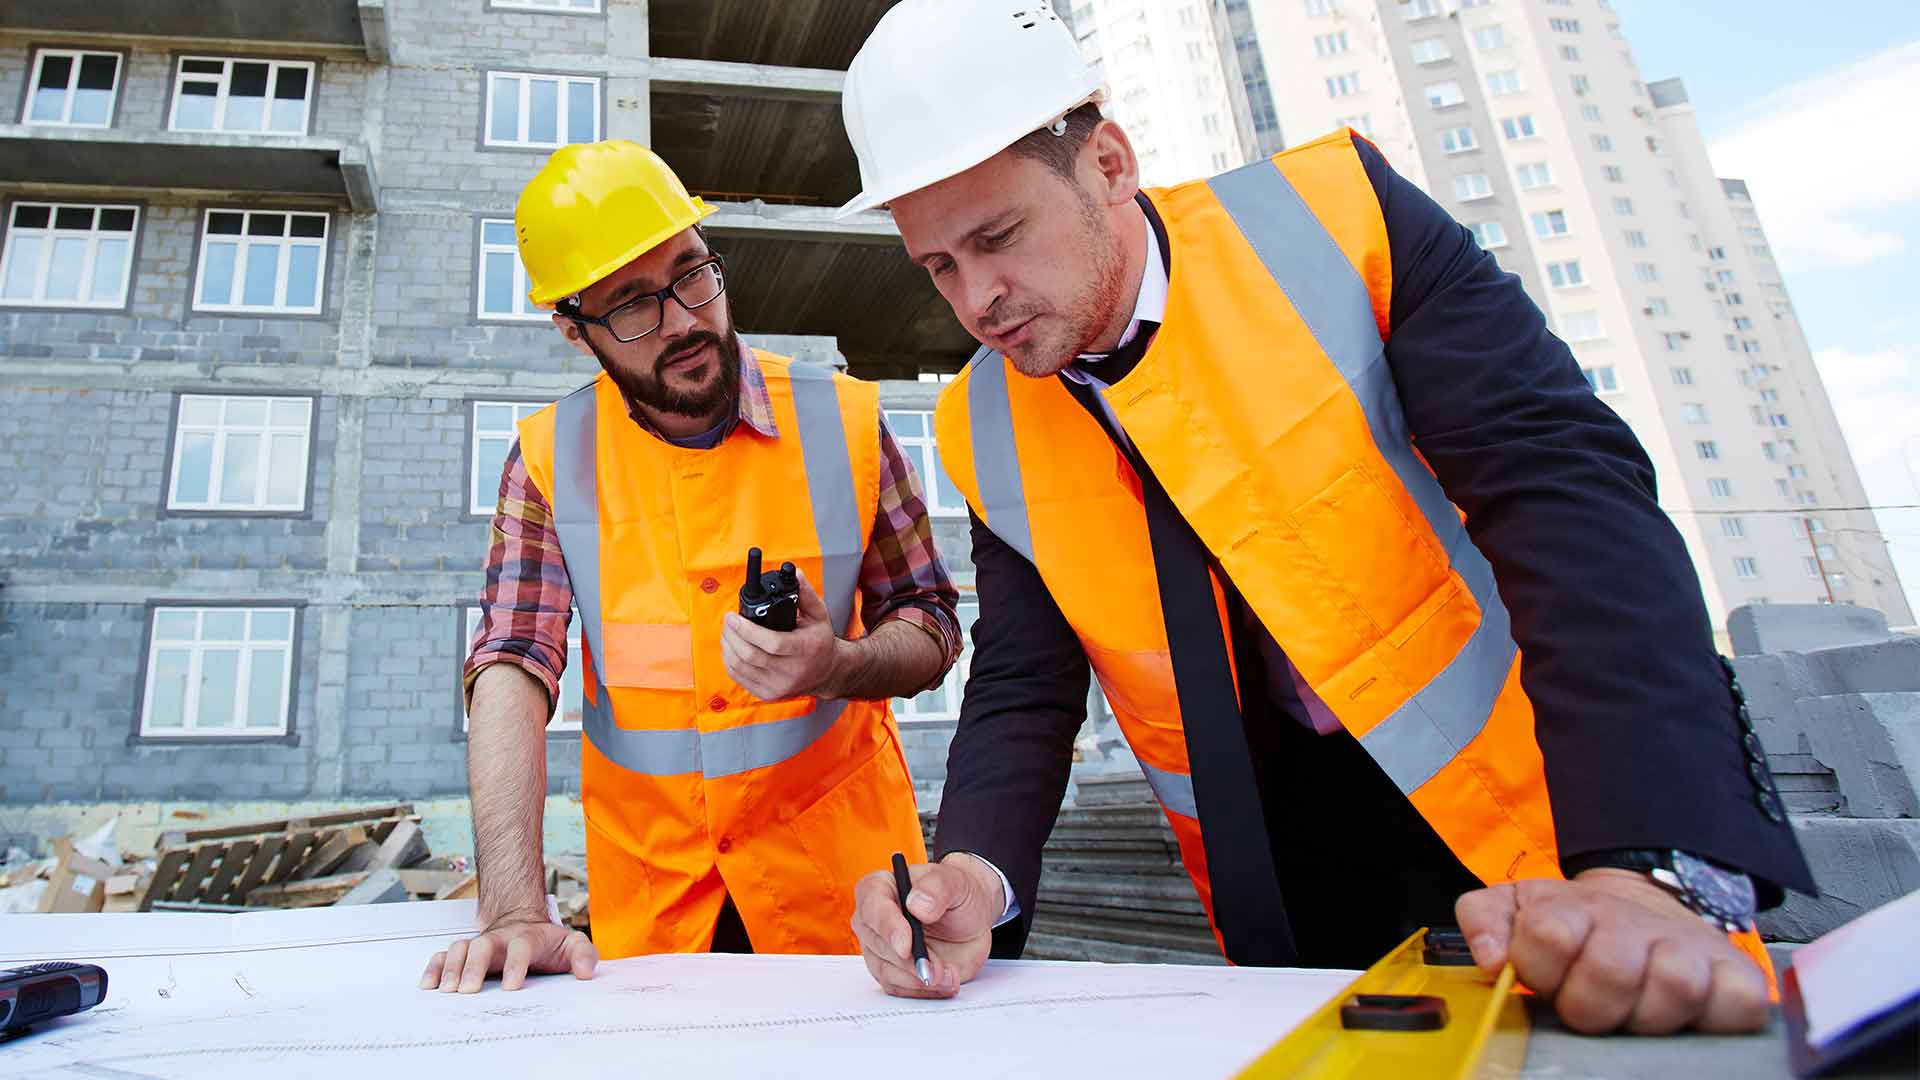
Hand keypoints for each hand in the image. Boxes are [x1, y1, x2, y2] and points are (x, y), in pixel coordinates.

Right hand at [419, 916, 597, 992]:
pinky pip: (445, 956)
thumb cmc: (548, 941)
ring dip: (452, 968)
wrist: (524, 922)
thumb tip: (587, 973)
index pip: (521, 947)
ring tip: (446, 991)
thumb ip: (584, 955)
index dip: (515, 965)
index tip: (511, 987)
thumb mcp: (572, 944)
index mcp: (527, 937)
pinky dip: (434, 968)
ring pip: (461, 948)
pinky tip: (428, 985)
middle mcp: (499, 938)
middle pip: (483, 945)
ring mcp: (480, 943)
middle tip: (468, 991)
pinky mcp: (465, 952)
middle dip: (474, 966)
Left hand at [721, 568, 844, 700]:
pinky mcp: (769, 694)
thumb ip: (806, 594)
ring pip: (741, 668)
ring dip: (728, 647)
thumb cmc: (820, 642)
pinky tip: (731, 648)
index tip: (734, 617)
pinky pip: (740, 678)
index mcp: (805, 650)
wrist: (827, 672)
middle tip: (728, 621)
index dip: (747, 630)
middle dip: (732, 635)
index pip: (771, 643)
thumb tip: (796, 574)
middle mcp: (792, 671)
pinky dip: (730, 662)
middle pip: (751, 656)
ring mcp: (779, 686)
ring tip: (727, 632)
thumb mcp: (819, 615)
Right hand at [850, 853, 1002, 998]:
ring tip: (949, 974)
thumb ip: (937, 888)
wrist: (971, 919)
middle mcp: (874, 920)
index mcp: (880, 887)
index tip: (906, 947)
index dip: (887, 928)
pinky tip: (945, 982)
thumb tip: (917, 905)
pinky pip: (898, 988)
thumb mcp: (955, 882)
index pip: (872, 907)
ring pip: (885, 971)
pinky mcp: (893, 971)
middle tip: (938, 969)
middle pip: (878, 945)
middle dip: (909, 962)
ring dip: (917, 979)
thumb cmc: (957, 893)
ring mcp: (881, 948)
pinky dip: (922, 990)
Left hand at [1456, 869, 1768, 1034]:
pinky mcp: (1736, 978)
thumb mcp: (1519, 909)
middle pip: (1610, 970)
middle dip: (1590, 1003)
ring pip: (1674, 986)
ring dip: (1648, 1012)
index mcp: (1573, 911)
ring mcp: (1688, 950)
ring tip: (1635, 1008)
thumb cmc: (1579, 927)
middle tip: (1591, 1002)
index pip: (1549, 934)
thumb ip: (1484, 918)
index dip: (1542, 967)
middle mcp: (1634, 925)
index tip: (1547, 977)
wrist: (1647, 908)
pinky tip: (1689, 1014)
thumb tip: (1491, 957)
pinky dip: (1716, 1017)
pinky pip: (1735, 1004)